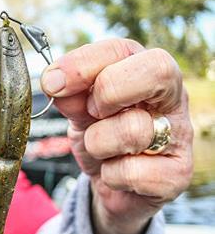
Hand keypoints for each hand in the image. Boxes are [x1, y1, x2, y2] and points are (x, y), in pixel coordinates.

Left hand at [40, 39, 193, 233]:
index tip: (53, 83)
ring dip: (98, 144)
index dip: (82, 65)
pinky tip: (115, 171)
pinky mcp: (177, 174)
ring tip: (102, 148)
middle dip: (107, 93)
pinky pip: (130, 172)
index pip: (122, 49)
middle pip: (155, 72)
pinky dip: (109, 175)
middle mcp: (172, 97)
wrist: (114, 183)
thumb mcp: (79, 108)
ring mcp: (180, 135)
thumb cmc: (100, 134)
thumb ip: (69, 93)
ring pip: (133, 129)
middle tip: (90, 113)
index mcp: (146, 70)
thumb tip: (55, 82)